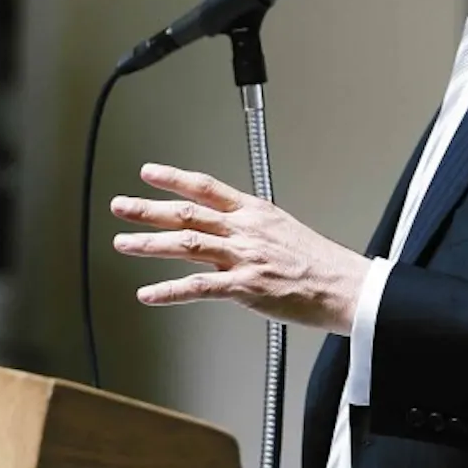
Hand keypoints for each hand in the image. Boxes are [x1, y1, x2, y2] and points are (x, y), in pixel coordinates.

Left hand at [110, 163, 369, 333]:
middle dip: (148, 209)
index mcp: (254, 212)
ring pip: (186, 245)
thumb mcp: (284, 229)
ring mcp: (243, 258)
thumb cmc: (321, 264)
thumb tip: (227, 227)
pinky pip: (199, 287)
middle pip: (187, 214)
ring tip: (123, 243)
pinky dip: (169, 291)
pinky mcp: (245, 288)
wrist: (346, 288)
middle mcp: (245, 230)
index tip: (148, 173)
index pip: (206, 187)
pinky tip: (148, 294)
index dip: (174, 178)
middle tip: (121, 205)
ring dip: (149, 244)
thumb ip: (250, 226)